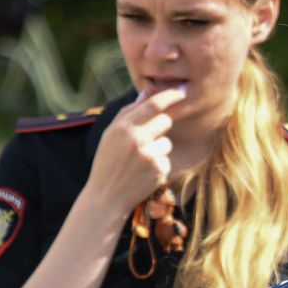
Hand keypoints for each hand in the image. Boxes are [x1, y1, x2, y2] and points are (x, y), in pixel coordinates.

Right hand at [88, 88, 186, 213]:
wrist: (106, 196)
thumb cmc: (108, 162)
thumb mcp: (110, 135)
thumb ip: (128, 112)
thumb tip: (147, 93)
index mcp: (123, 128)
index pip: (153, 105)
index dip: (170, 95)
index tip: (182, 91)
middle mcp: (137, 140)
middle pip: (166, 121)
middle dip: (161, 127)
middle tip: (146, 140)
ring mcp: (149, 156)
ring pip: (168, 142)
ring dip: (158, 149)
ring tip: (140, 161)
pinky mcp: (159, 171)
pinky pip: (167, 160)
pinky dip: (159, 165)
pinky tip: (143, 173)